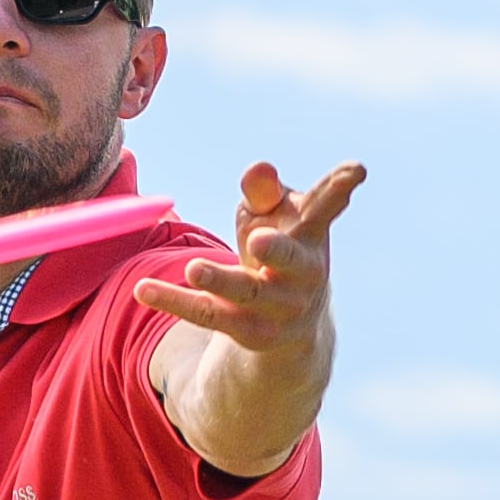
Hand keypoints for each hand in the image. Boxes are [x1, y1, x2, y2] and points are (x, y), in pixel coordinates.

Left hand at [132, 155, 365, 367]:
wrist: (291, 328)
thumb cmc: (279, 250)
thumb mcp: (275, 219)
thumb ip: (264, 194)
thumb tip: (257, 169)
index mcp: (311, 237)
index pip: (326, 209)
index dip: (340, 188)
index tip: (356, 169)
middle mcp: (302, 275)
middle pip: (291, 263)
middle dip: (276, 252)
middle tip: (258, 240)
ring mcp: (276, 307)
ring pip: (245, 293)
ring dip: (220, 280)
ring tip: (194, 268)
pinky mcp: (246, 330)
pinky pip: (206, 314)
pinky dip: (174, 300)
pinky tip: (143, 288)